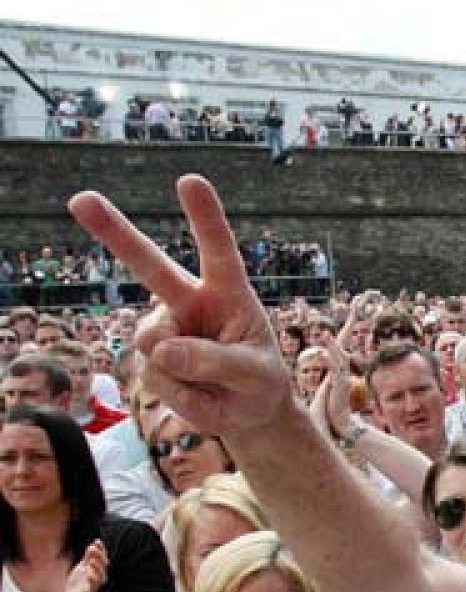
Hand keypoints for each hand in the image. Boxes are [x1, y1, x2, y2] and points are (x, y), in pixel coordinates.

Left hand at [63, 539, 107, 591]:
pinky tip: (89, 573)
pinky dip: (92, 578)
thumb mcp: (82, 567)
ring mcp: (95, 583)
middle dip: (99, 556)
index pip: (101, 557)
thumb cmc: (79, 582)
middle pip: (103, 564)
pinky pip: (93, 585)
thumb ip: (88, 558)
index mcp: (97, 569)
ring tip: (92, 560)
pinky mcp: (90, 591)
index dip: (101, 549)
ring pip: (100, 574)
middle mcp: (99, 575)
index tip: (97, 541)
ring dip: (97, 566)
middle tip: (92, 548)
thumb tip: (93, 545)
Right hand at [68, 177, 292, 434]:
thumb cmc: (259, 381)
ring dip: (185, 376)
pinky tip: (197, 393)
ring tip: (213, 384)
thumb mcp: (257, 375)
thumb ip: (220, 362)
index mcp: (228, 292)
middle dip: (113, 231)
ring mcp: (164, 328)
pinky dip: (181, 396)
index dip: (205, 218)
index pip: (218, 251)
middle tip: (80, 200)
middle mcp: (189, 301)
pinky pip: (155, 379)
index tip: (189, 181)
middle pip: (149, 264)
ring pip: (155, 346)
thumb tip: (163, 351)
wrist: (247, 411)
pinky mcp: (147, 357)